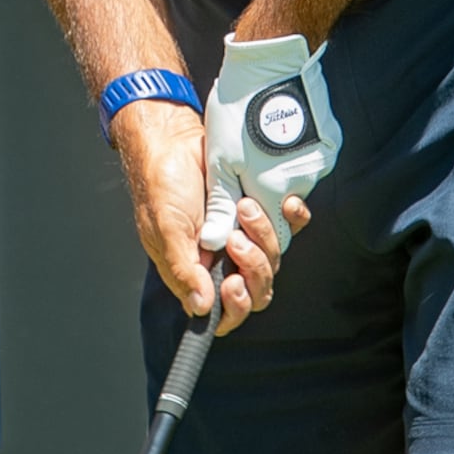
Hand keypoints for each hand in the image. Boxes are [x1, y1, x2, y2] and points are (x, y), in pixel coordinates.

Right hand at [112, 100, 306, 331]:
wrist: (173, 140)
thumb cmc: (161, 185)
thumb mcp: (166, 229)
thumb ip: (183, 270)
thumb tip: (200, 308)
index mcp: (196, 273)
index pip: (225, 313)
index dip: (236, 308)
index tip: (233, 284)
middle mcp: (223, 261)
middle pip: (256, 289)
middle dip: (253, 268)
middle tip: (235, 240)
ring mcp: (243, 236)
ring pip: (273, 258)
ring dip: (265, 236)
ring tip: (243, 207)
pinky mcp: (261, 213)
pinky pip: (288, 227)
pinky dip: (292, 218)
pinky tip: (284, 203)